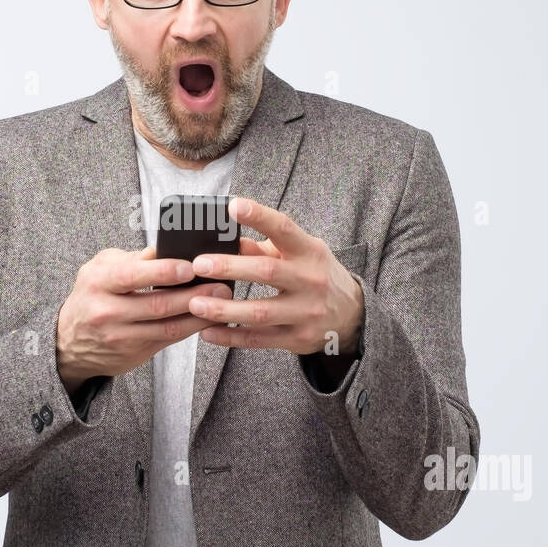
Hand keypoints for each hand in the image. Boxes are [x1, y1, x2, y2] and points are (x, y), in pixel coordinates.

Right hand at [56, 245, 232, 392]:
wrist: (69, 342)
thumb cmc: (91, 295)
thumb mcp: (100, 268)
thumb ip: (130, 259)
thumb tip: (164, 250)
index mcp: (97, 282)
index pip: (132, 276)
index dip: (163, 272)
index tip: (190, 266)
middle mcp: (106, 312)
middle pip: (156, 305)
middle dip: (193, 295)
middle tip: (221, 284)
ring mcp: (121, 337)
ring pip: (167, 327)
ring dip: (199, 315)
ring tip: (223, 302)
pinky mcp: (134, 354)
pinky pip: (169, 340)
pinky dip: (191, 329)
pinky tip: (209, 318)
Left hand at [185, 197, 363, 356]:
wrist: (352, 314)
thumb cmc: (315, 274)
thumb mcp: (299, 254)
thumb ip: (265, 248)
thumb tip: (227, 238)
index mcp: (309, 251)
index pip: (284, 229)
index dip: (259, 216)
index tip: (233, 206)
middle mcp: (310, 280)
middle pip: (267, 272)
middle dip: (230, 268)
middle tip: (199, 265)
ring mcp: (306, 312)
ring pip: (260, 312)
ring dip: (224, 309)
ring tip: (195, 304)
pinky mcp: (298, 338)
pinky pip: (259, 340)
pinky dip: (231, 336)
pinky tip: (207, 331)